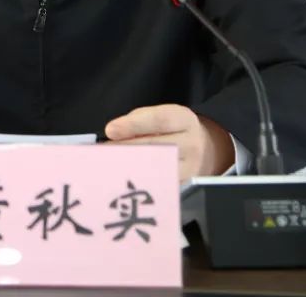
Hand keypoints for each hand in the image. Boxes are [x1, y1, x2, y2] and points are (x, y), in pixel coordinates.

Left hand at [104, 104, 233, 182]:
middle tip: (99, 153)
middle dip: (123, 149)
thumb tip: (113, 133)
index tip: (110, 129)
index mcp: (184, 120)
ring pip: (155, 170)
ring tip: (105, 168)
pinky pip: (157, 186)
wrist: (206, 151)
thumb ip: (139, 120)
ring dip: (127, 168)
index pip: (160, 120)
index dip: (134, 125)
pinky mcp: (183, 189)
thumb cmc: (174, 131)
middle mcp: (191, 145)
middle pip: (155, 146)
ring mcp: (190, 170)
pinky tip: (119, 182)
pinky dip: (137, 183)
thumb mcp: (163, 116)